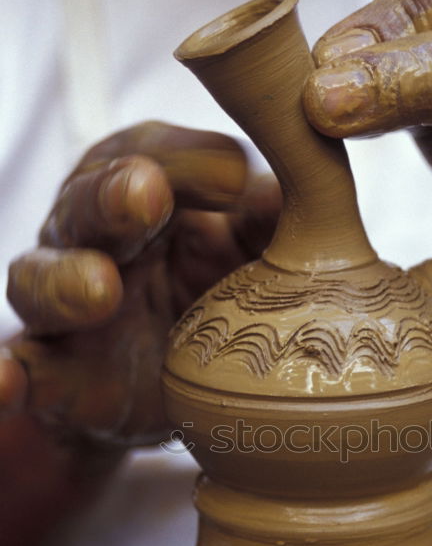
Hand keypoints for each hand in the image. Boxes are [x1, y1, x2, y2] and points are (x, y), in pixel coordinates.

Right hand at [2, 122, 279, 444]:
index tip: (232, 174)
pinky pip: (23, 372)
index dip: (185, 160)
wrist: (175, 389)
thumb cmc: (214, 297)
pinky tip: (2, 383)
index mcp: (145, 197)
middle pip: (88, 206)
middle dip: (113, 198)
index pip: (151, 156)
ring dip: (66, 280)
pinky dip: (5, 377)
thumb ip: (266, 226)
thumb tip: (289, 194)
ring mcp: (66, 308)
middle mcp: (93, 240)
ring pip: (42, 280)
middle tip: (147, 195)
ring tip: (100, 290)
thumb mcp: (247, 257)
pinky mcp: (54, 374)